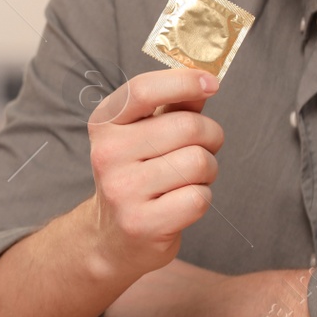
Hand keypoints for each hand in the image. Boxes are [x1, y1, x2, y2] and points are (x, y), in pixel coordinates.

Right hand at [80, 67, 223, 283]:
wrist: (113, 237)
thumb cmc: (137, 176)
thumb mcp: (144, 134)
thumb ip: (174, 105)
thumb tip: (204, 79)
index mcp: (105, 124)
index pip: (143, 90)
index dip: (183, 81)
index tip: (211, 82)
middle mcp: (107, 154)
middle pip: (187, 127)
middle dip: (210, 135)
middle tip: (203, 148)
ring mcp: (122, 190)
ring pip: (198, 162)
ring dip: (208, 170)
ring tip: (189, 177)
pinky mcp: (142, 223)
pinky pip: (199, 197)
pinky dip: (202, 197)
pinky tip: (182, 201)